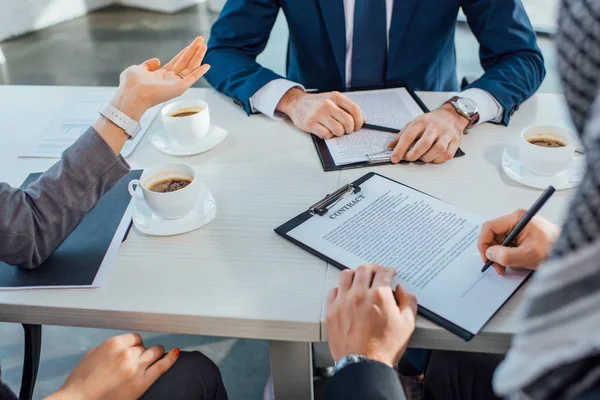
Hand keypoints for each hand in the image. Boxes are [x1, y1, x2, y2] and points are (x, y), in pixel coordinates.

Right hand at [47, 333, 178, 399]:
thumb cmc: (80, 382)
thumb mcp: (92, 355)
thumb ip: (109, 348)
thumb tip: (120, 346)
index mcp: (114, 344)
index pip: (135, 338)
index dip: (135, 345)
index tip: (133, 351)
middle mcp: (127, 353)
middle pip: (144, 346)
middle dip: (141, 353)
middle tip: (135, 362)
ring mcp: (136, 367)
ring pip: (155, 352)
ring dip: (154, 356)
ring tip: (150, 361)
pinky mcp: (142, 382)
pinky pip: (162, 366)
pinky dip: (170, 359)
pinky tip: (175, 353)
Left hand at [111, 36, 210, 120]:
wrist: (132, 94)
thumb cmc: (131, 84)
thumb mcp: (138, 69)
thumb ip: (148, 65)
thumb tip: (157, 60)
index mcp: (161, 75)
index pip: (176, 62)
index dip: (184, 52)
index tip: (191, 45)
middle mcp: (170, 79)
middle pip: (185, 62)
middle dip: (193, 50)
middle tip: (201, 40)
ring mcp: (175, 83)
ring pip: (190, 67)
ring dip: (198, 56)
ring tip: (204, 45)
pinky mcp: (179, 87)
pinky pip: (192, 78)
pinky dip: (200, 72)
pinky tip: (207, 65)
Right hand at [276, 89, 363, 138]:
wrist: (296, 103)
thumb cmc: (317, 103)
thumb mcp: (332, 100)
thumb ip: (346, 109)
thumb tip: (362, 121)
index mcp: (335, 97)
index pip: (354, 109)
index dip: (359, 121)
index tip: (357, 126)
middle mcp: (327, 104)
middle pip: (348, 121)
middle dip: (349, 129)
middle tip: (345, 130)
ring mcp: (318, 114)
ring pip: (338, 130)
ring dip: (338, 133)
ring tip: (334, 130)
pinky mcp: (310, 123)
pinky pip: (326, 134)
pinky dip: (328, 136)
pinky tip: (324, 131)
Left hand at [326, 265, 417, 366]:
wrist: (364, 365)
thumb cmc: (385, 348)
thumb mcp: (407, 324)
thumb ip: (408, 301)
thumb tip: (401, 290)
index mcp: (379, 296)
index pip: (383, 272)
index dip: (388, 270)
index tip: (389, 273)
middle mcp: (359, 295)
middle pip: (364, 269)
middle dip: (373, 269)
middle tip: (376, 273)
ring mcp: (343, 302)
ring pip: (346, 275)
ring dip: (355, 274)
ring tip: (360, 280)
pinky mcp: (331, 311)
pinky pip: (334, 291)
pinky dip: (342, 289)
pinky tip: (347, 294)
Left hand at [387, 104, 466, 163]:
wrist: (451, 115)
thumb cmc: (430, 121)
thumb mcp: (413, 124)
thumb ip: (401, 136)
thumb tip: (390, 147)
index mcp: (422, 121)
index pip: (408, 136)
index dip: (400, 149)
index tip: (394, 158)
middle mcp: (435, 126)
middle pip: (424, 143)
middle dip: (414, 155)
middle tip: (409, 158)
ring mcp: (447, 133)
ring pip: (438, 149)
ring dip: (427, 157)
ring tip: (422, 157)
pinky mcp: (455, 140)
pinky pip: (447, 154)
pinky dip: (438, 159)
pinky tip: (433, 158)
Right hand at [478, 209, 560, 274]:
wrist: (571, 251)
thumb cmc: (554, 250)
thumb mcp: (528, 255)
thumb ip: (505, 255)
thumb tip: (489, 254)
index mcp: (517, 218)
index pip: (489, 227)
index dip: (484, 243)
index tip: (486, 258)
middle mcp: (516, 220)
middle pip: (493, 234)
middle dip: (492, 252)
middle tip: (497, 267)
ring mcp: (519, 227)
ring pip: (499, 241)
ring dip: (500, 255)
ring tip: (507, 267)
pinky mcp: (522, 234)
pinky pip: (507, 244)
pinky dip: (507, 255)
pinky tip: (515, 262)